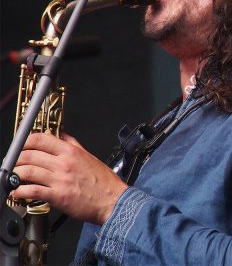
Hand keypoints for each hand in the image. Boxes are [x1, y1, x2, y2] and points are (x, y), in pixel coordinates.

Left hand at [12, 133, 127, 224]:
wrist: (114, 200)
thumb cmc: (104, 182)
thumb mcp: (89, 156)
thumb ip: (73, 145)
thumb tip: (62, 136)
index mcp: (72, 152)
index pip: (42, 139)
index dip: (26, 141)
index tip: (22, 146)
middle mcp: (64, 163)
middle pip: (30, 154)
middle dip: (17, 159)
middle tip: (14, 164)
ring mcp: (60, 179)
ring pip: (28, 171)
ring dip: (15, 174)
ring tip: (14, 178)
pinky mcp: (58, 196)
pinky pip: (32, 191)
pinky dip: (20, 191)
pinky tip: (18, 192)